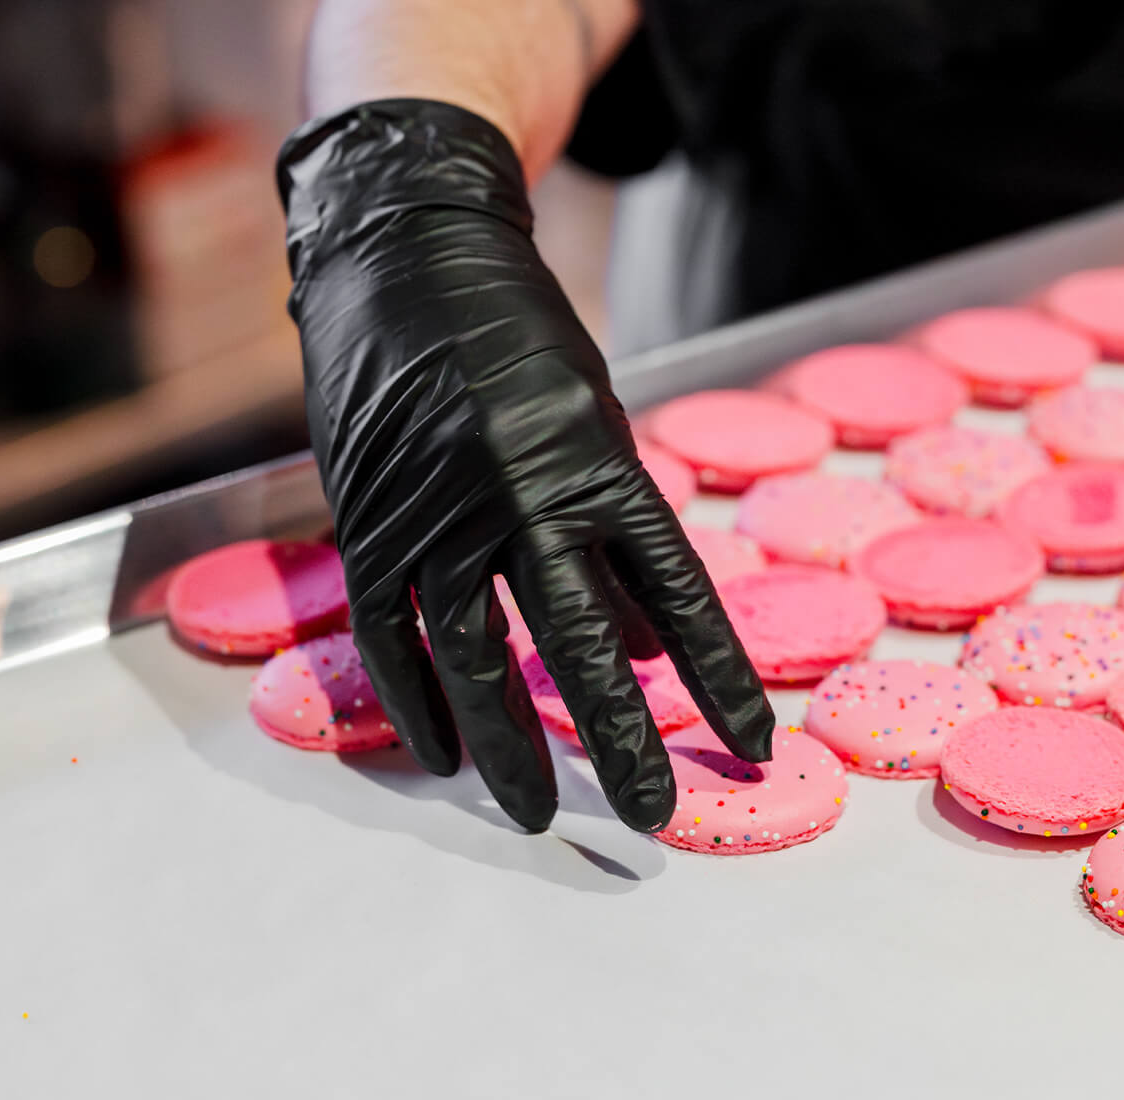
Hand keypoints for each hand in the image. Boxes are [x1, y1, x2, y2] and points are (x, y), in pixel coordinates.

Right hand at [277, 99, 774, 832]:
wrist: (404, 255)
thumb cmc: (519, 345)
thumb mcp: (597, 422)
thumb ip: (618, 535)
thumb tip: (647, 654)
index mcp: (600, 464)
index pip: (680, 596)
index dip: (719, 678)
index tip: (755, 746)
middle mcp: (524, 493)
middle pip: (580, 645)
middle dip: (619, 741)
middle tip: (651, 819)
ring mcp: (438, 510)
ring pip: (475, 656)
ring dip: (507, 746)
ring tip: (539, 813)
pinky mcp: (368, 519)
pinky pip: (391, 636)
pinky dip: (418, 704)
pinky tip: (444, 758)